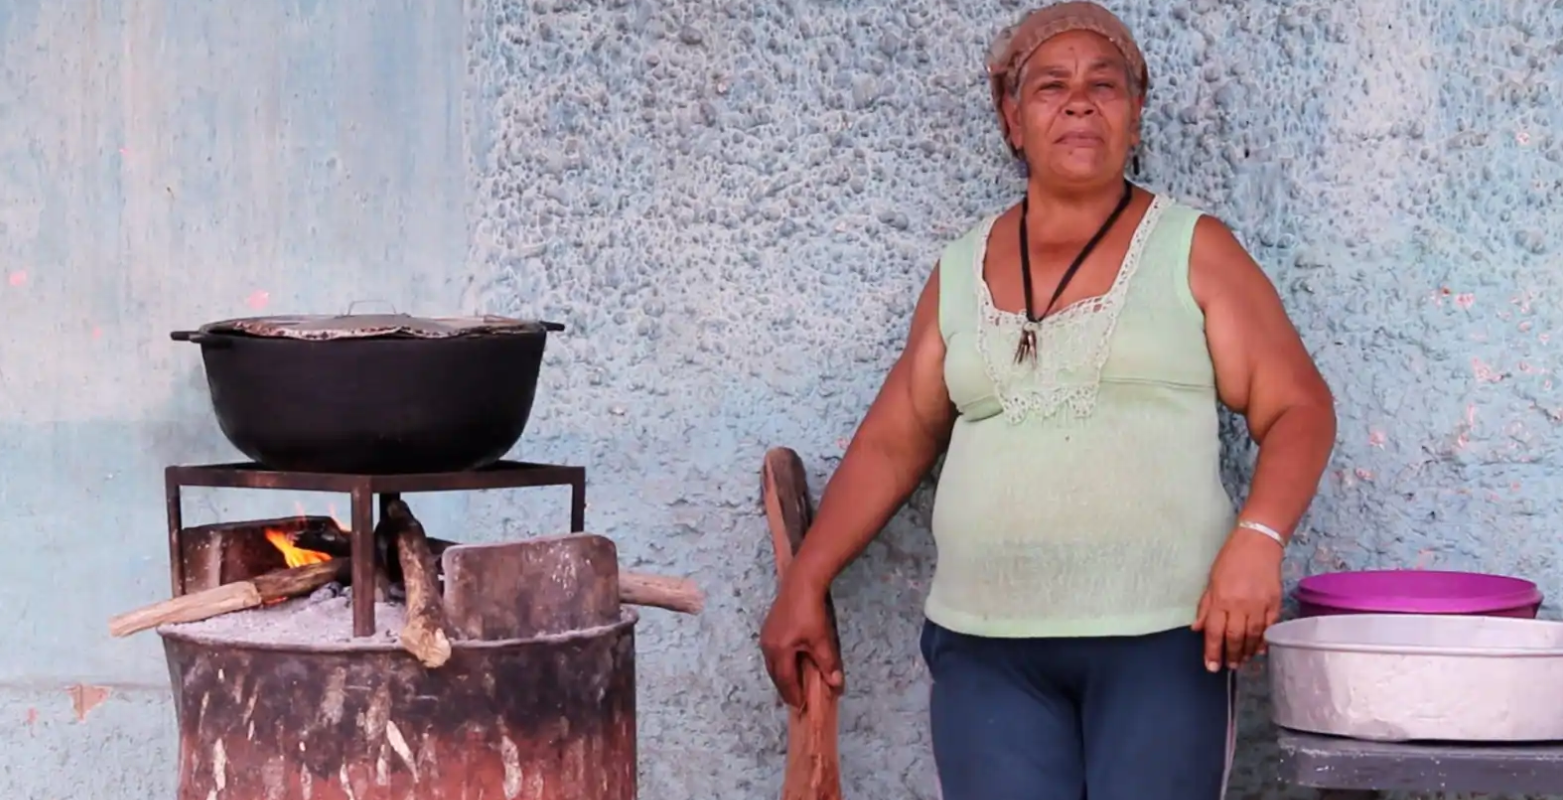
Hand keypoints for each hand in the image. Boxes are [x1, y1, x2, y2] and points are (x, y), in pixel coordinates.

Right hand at [759, 572, 843, 708]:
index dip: (794, 695)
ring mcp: (766, 636)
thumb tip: (836, 686)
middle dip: (785, 689)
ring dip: (782, 676)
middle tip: (796, 701)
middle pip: (776, 675)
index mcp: (779, 652)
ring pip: (772, 664)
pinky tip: (789, 664)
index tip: (801, 707)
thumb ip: (827, 664)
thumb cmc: (811, 612)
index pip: (786, 681)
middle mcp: (768, 646)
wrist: (801, 582)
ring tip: (793, 685)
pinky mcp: (768, 628)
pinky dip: (780, 664)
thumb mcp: (822, 640)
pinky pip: (772, 654)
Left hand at [1191, 527, 1283, 671]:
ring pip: (1253, 635)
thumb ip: (1206, 607)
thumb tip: (1197, 629)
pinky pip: (1269, 627)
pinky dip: (1264, 640)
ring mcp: (1259, 605)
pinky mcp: (1275, 603)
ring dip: (1247, 651)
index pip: (1215, 632)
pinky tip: (1259, 648)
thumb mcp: (1211, 581)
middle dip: (1231, 655)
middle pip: (1235, 637)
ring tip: (1242, 661)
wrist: (1258, 543)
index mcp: (1221, 599)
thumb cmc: (1230, 560)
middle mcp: (1240, 605)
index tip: (1212, 667)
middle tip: (1229, 666)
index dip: (1213, 651)